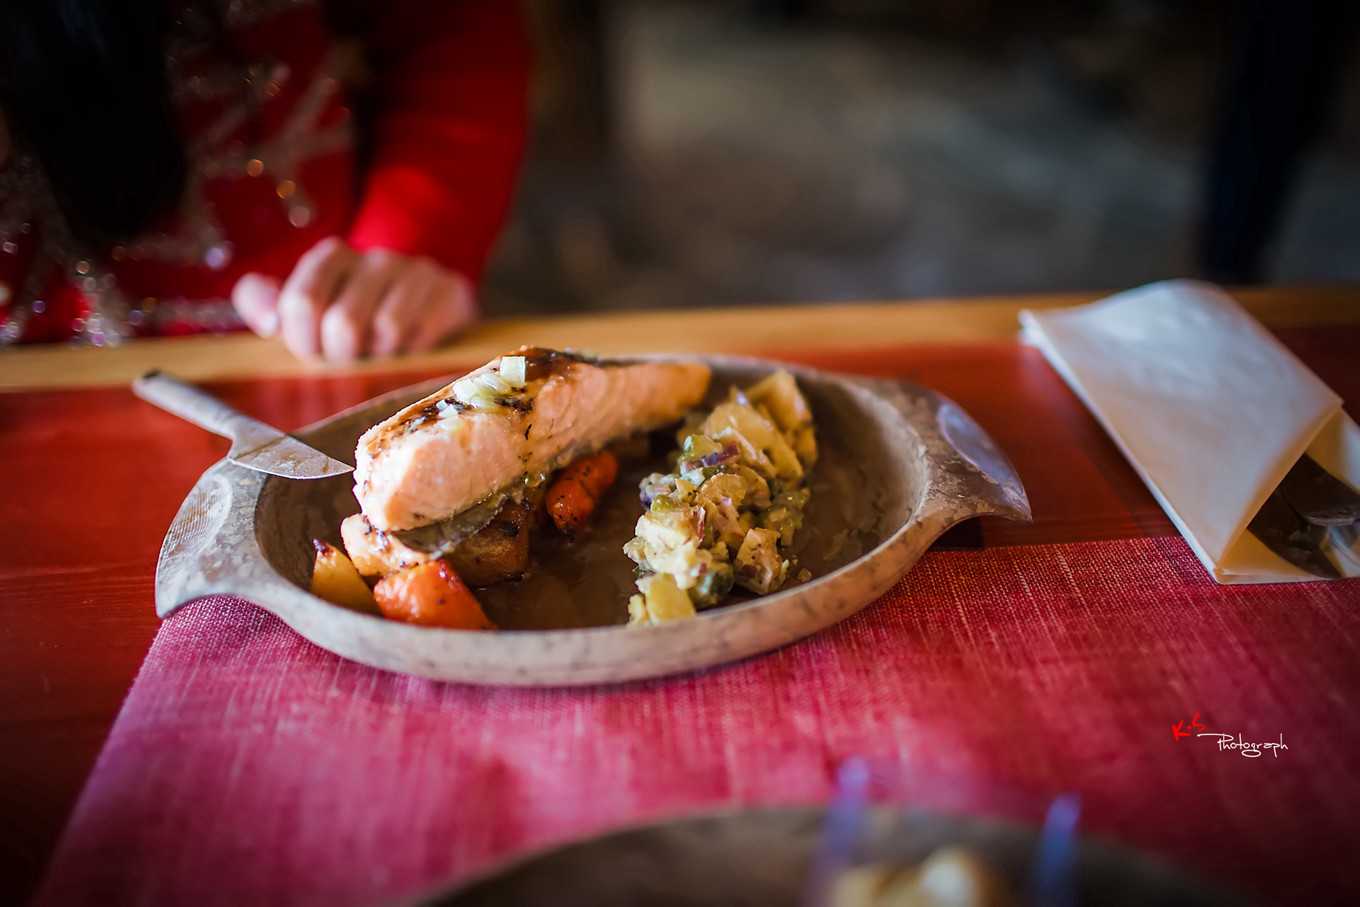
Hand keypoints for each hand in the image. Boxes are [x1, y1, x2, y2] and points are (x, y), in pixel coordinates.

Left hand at [232, 237, 477, 360]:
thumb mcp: (302, 304)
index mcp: (333, 256)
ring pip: (387, 330)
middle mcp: (376, 258)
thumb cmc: (352, 310)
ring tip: (381, 350)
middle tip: (350, 356)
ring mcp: (417, 273)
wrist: (422, 299)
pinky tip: (410, 345)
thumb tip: (267, 320)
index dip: (303, 339)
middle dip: (342, 354)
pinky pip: (423, 337)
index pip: (302, 302)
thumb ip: (261, 302)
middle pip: (344, 323)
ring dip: (380, 355)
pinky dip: (412, 353)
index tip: (312, 350)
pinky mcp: (450, 292)